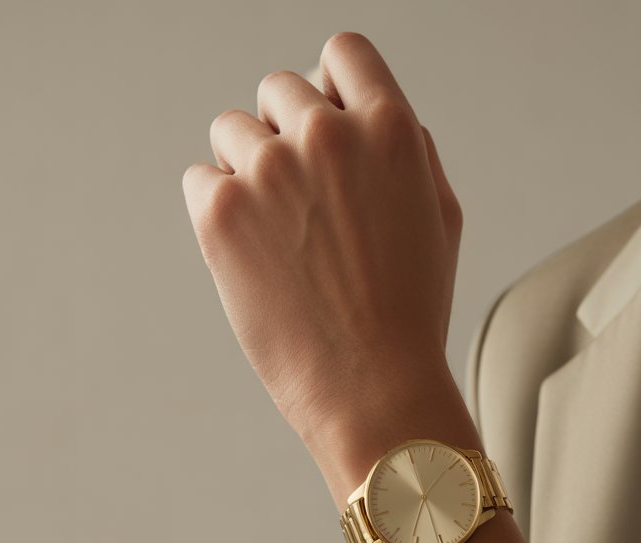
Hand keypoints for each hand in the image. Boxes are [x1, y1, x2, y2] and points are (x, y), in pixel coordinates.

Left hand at [181, 32, 463, 465]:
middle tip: (303, 205)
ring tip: (281, 239)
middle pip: (280, 89)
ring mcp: (270, 170)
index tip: (325, 125)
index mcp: (391, 131)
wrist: (375, 390)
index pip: (344, 54)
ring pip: (232, 131)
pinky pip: (200, 178)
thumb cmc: (412, 316)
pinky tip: (255, 257)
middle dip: (287, 136)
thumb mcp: (441, 220)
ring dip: (248, 171)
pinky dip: (218, 209)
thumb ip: (410, 152)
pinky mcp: (221, 212)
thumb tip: (369, 114)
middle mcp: (329, 135)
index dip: (332, 88)